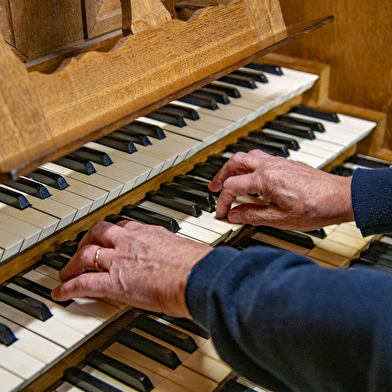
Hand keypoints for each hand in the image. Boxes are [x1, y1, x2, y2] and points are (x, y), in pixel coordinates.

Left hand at [51, 220, 212, 317]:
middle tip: (82, 249)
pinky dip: (69, 287)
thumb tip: (183, 258)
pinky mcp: (115, 281)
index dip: (112, 233)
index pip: (123, 227)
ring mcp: (121, 259)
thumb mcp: (186, 250)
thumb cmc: (199, 265)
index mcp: (150, 232)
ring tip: (67, 272)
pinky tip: (62, 293)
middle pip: (99, 232)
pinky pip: (83, 282)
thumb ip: (177, 251)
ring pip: (87, 253)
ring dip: (73, 263)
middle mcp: (131, 241)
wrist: (198, 276)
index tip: (109, 238)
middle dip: (86, 240)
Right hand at [209, 150, 353, 230]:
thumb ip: (252, 216)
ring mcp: (279, 162)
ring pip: (248, 156)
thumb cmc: (316, 208)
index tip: (221, 212)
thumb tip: (233, 215)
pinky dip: (249, 166)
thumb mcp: (279, 219)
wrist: (340, 197)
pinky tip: (252, 178)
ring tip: (229, 180)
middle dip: (221, 175)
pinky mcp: (286, 163)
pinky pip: (261, 158)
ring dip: (234, 167)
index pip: (232, 187)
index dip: (222, 201)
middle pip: (235, 162)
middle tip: (214, 188)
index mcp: (265, 179)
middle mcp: (270, 166)